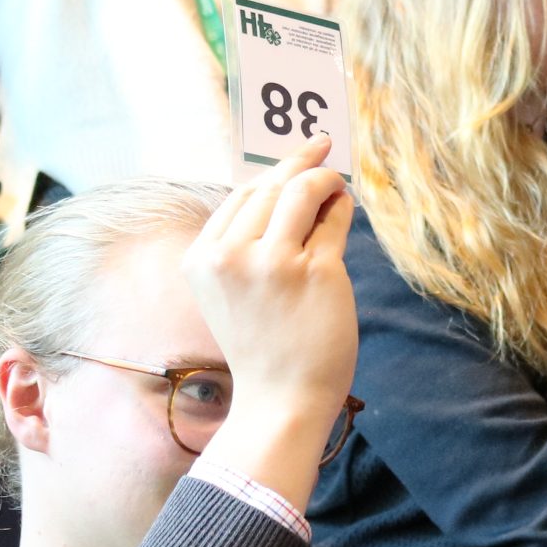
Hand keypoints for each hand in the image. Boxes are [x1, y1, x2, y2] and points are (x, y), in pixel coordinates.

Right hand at [181, 139, 356, 506]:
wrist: (282, 399)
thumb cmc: (264, 347)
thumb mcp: (232, 292)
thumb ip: (247, 245)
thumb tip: (287, 188)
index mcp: (202, 259)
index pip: (239, 198)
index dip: (270, 172)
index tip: (294, 157)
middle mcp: (230, 256)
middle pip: (270, 187)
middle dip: (300, 163)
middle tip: (322, 147)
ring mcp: (273, 263)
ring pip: (302, 193)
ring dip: (325, 180)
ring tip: (338, 183)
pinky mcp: (315, 272)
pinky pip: (332, 222)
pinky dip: (341, 207)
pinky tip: (344, 205)